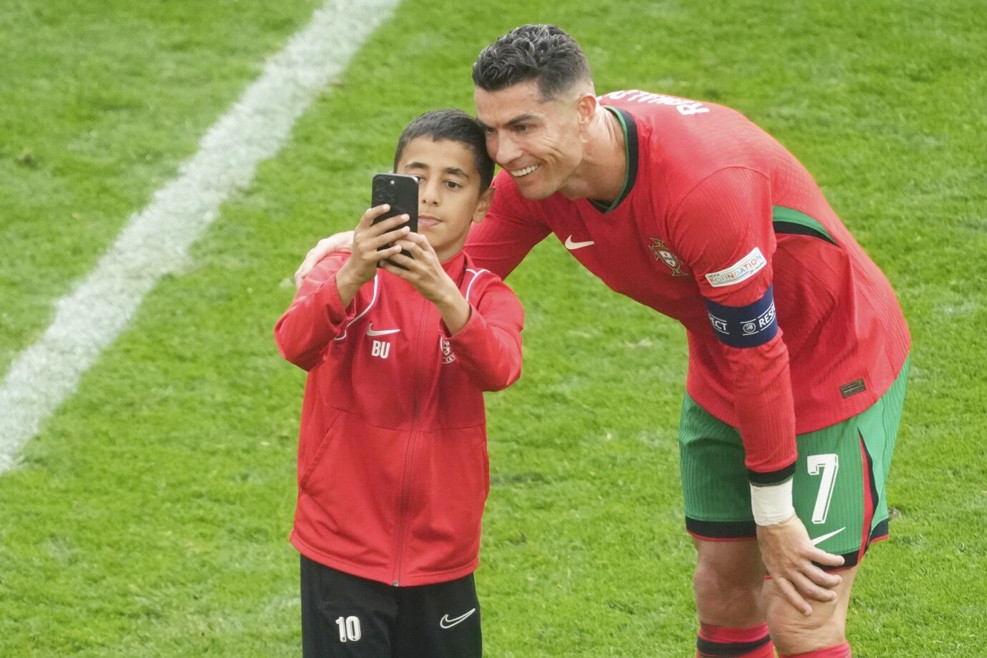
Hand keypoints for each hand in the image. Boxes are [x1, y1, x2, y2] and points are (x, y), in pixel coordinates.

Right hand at [292, 208, 411, 287]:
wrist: (354, 271)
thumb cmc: (364, 252)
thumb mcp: (364, 239)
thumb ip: (372, 230)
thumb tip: (391, 218)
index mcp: (359, 230)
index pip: (368, 216)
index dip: (378, 210)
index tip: (389, 206)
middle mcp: (360, 237)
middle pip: (380, 226)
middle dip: (394, 221)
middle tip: (406, 217)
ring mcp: (364, 248)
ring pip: (383, 239)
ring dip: (397, 234)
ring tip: (407, 230)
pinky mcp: (369, 259)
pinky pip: (383, 253)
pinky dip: (392, 250)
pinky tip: (400, 247)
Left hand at [382, 233, 470, 332]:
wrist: (442, 289)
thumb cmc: (434, 271)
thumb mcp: (433, 257)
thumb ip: (425, 247)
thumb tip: (416, 234)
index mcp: (430, 252)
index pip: (420, 238)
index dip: (408, 233)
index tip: (398, 230)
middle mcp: (426, 260)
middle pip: (412, 246)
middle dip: (398, 242)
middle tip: (388, 240)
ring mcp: (421, 270)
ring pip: (405, 259)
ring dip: (392, 254)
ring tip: (383, 250)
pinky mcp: (416, 280)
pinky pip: (401, 272)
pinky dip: (390, 267)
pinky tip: (383, 264)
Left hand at [756, 514, 844, 615]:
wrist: (771, 518)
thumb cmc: (768, 533)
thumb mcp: (767, 554)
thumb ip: (776, 564)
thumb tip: (782, 569)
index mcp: (776, 571)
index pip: (788, 593)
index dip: (799, 603)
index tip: (808, 612)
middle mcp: (787, 569)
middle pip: (808, 589)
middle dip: (822, 595)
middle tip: (830, 596)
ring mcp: (797, 560)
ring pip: (819, 578)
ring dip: (831, 581)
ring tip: (837, 581)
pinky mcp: (806, 549)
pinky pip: (824, 559)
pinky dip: (834, 561)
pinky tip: (841, 561)